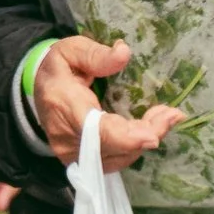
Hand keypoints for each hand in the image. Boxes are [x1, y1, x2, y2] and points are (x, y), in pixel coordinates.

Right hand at [33, 36, 184, 171]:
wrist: (41, 92)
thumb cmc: (58, 69)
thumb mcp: (70, 51)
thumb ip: (95, 54)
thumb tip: (124, 53)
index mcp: (63, 105)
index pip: (95, 131)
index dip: (126, 137)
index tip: (153, 135)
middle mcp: (67, 137)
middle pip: (114, 146)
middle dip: (148, 132)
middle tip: (172, 114)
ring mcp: (74, 154)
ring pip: (119, 156)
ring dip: (145, 139)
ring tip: (164, 117)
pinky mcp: (84, 162)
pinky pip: (116, 159)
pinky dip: (136, 146)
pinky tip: (149, 129)